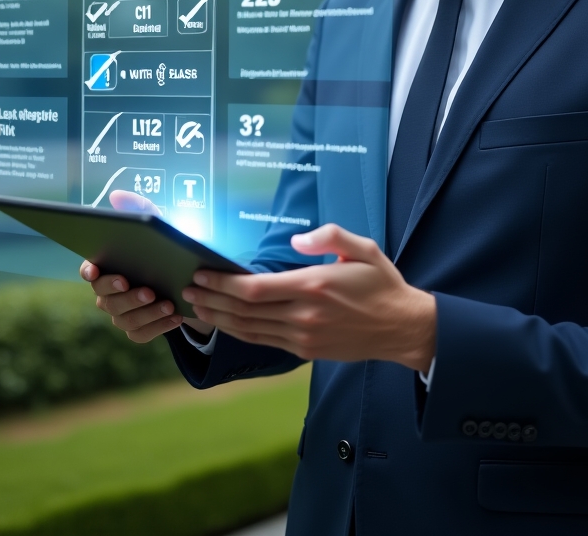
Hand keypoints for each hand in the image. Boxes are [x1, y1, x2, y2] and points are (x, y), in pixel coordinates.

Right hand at [80, 259, 184, 342]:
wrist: (171, 287)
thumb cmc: (158, 262)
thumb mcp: (154, 254)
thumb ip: (148, 249)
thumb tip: (157, 238)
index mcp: (105, 273)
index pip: (87, 271)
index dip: (88, 271)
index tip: (95, 272)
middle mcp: (106, 296)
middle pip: (110, 301)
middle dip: (130, 298)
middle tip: (149, 293)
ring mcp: (118, 316)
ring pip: (127, 320)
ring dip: (150, 313)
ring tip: (169, 306)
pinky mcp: (133, 331)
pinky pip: (142, 333)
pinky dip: (161, 325)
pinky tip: (176, 317)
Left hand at [182, 224, 436, 370]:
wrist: (401, 328)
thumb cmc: (381, 284)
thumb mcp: (364, 248)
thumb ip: (330, 237)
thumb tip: (296, 240)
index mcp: (314, 286)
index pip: (256, 288)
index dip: (224, 283)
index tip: (202, 273)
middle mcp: (304, 315)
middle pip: (245, 310)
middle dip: (211, 299)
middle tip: (187, 288)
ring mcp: (303, 337)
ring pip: (249, 330)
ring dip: (218, 318)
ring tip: (196, 306)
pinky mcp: (306, 351)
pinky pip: (263, 341)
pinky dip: (238, 333)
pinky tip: (224, 324)